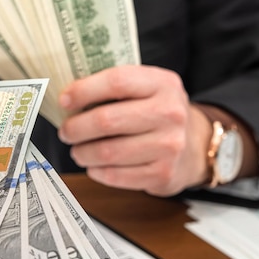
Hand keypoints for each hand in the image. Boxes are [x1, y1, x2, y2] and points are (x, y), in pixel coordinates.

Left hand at [57, 65, 211, 196]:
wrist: (194, 145)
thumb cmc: (155, 114)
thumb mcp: (145, 89)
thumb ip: (112, 88)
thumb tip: (66, 99)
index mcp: (162, 83)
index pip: (116, 82)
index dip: (84, 91)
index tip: (64, 101)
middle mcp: (170, 113)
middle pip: (106, 120)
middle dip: (76, 128)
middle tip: (66, 132)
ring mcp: (170, 146)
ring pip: (107, 152)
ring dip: (82, 153)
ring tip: (78, 151)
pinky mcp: (163, 174)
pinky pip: (115, 176)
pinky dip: (96, 171)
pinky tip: (94, 166)